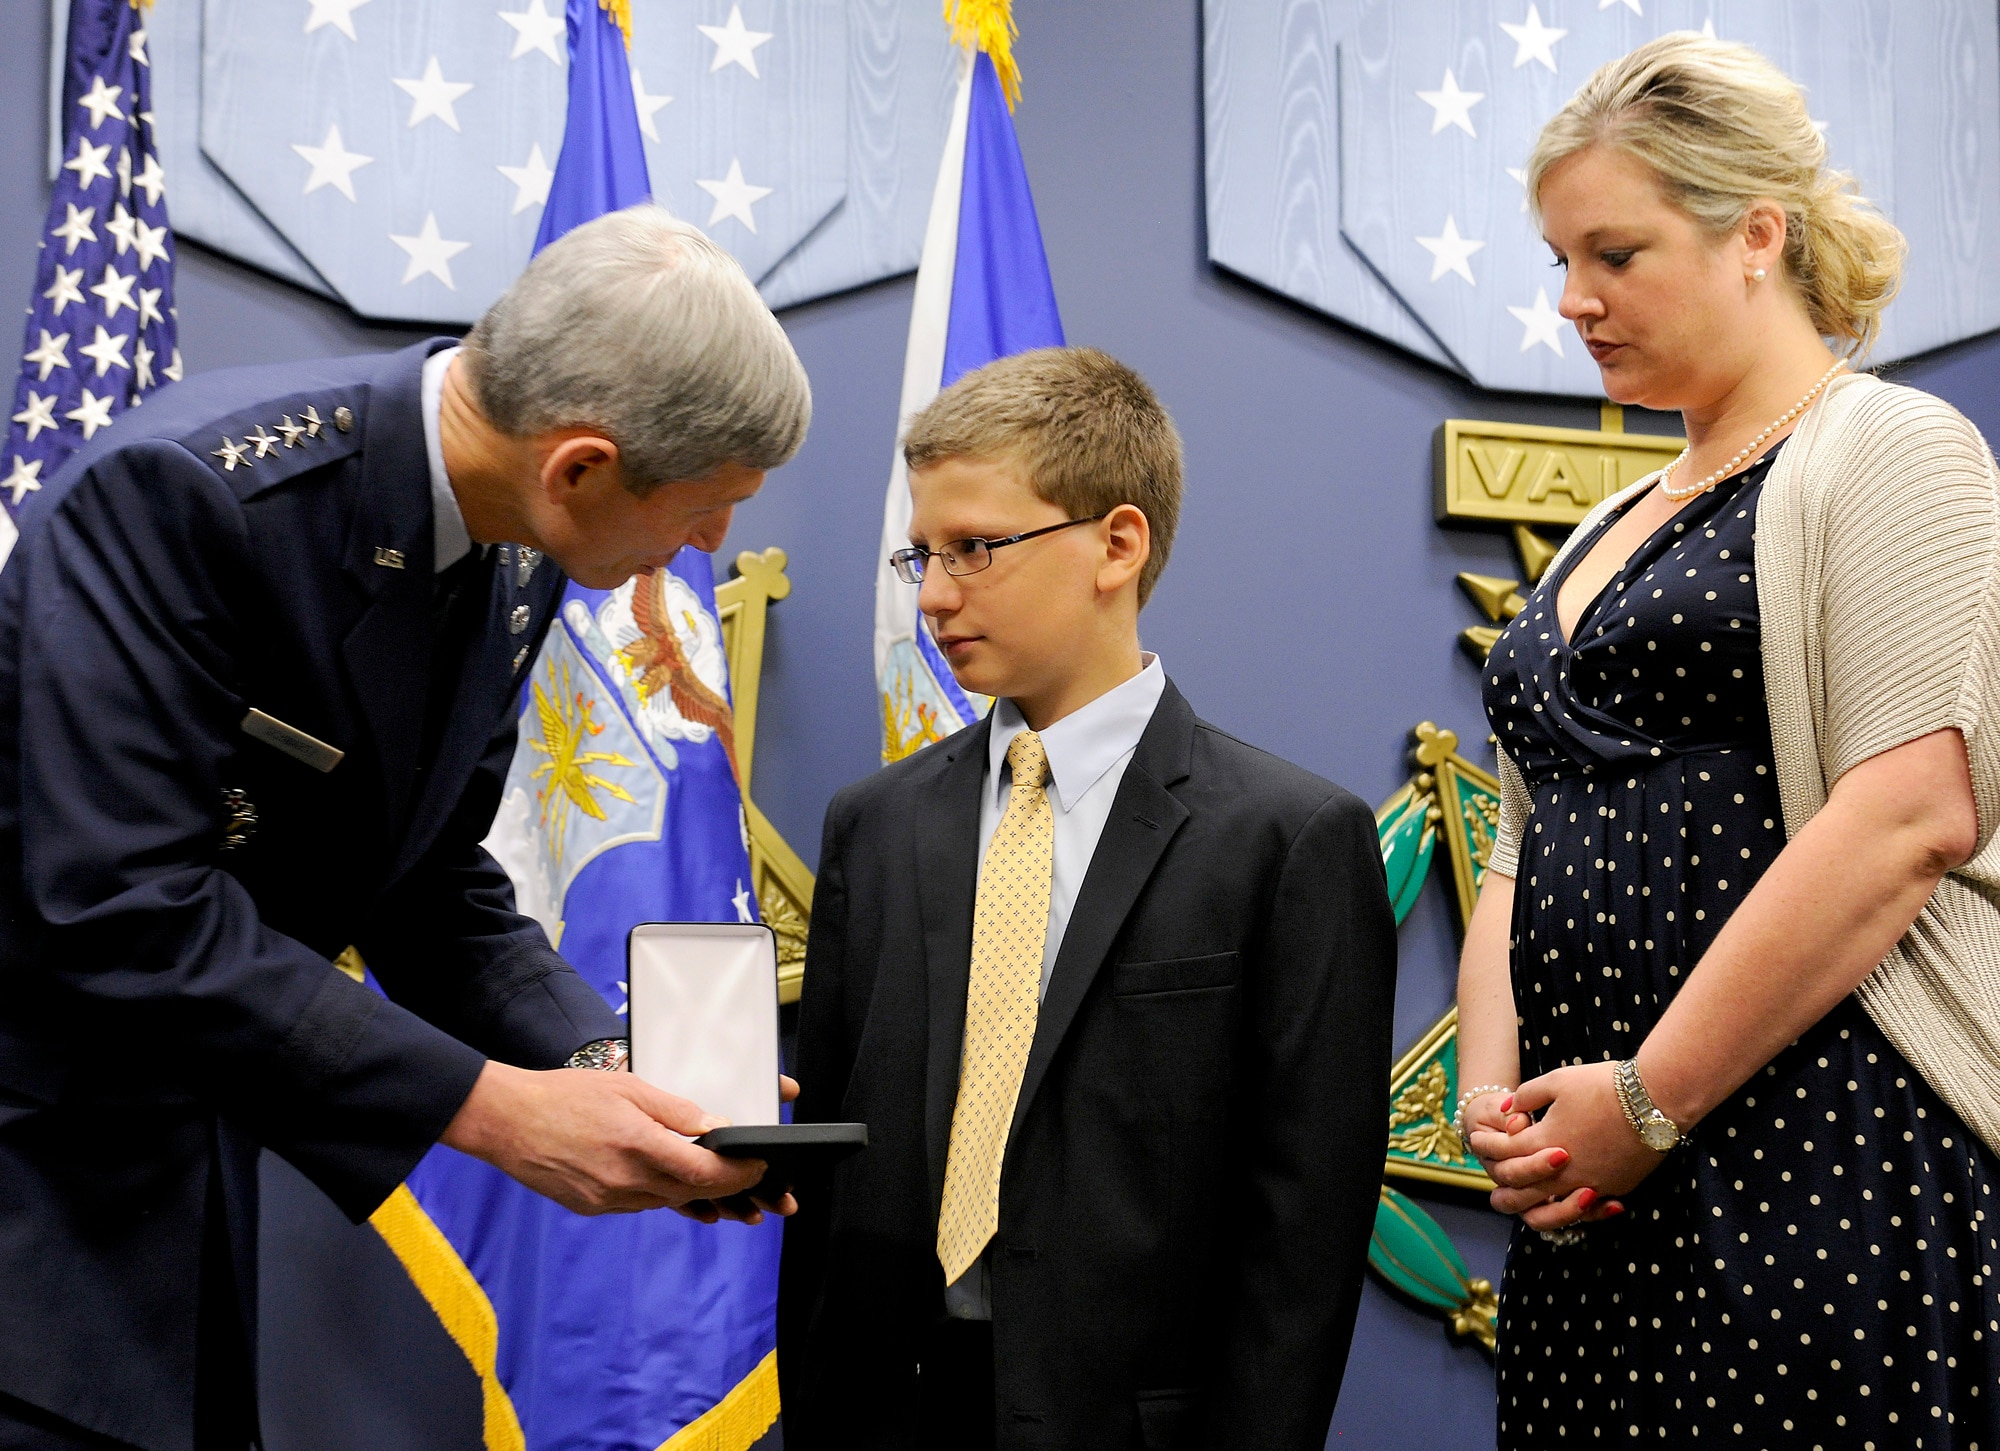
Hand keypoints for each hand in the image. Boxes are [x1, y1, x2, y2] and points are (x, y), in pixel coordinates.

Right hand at [440, 1062, 791, 1220]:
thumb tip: (714, 1125)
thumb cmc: (564, 1096)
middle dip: (725, 1187)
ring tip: (714, 1180)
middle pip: (692, 1193)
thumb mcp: (628, 1088)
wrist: (507, 1121)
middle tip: (747, 1175)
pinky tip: (664, 1178)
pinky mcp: (592, 1207)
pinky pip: (639, 1204)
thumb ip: (674, 1110)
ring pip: (666, 1201)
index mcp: (638, 1146)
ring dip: (692, 1191)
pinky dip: (658, 1192)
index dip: (739, 1173)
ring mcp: (607, 1199)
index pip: (705, 1172)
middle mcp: (625, 1181)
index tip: (758, 1166)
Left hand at [1472, 1063, 1655, 1230]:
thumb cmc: (1603, 1085)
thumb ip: (1526, 1097)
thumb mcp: (1557, 1081)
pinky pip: (1587, 1208)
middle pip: (1521, 1191)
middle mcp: (1563, 1172)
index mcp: (1543, 1143)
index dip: (1487, 1146)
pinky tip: (1568, 1199)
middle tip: (1493, 1179)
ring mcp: (1591, 1183)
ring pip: (1552, 1208)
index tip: (1476, 1139)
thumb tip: (1505, 1110)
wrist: (1655, 1099)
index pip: (1504, 1153)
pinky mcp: (1616, 1187)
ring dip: (1535, 1205)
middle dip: (1501, 1185)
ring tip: (1528, 1197)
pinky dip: (1573, 1206)